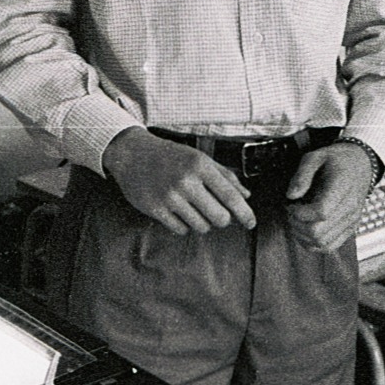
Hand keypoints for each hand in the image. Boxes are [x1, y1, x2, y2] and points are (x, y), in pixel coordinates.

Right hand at [102, 128, 255, 234]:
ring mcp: (170, 196)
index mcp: (200, 166)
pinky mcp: (155, 209)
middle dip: (221, 219)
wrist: (133, 154)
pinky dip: (183, 225)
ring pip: (201, 226)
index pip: (231, 196)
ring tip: (191, 207)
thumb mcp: (199, 158)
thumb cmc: (170, 156)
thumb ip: (225, 176)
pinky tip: (176, 211)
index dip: (245, 213)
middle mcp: (186, 181)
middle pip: (220, 218)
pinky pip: (181, 230)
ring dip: (201, 222)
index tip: (252, 224)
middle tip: (214, 212)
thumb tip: (246, 196)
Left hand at [286, 141, 377, 251]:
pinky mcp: (350, 227)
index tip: (292, 205)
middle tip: (292, 213)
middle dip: (298, 225)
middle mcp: (349, 207)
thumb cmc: (337, 160)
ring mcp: (351, 220)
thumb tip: (291, 195)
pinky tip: (306, 231)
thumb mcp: (316, 156)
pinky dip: (314, 244)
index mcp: (341, 187)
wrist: (361, 164)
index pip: (321, 212)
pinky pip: (331, 246)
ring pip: (323, 243)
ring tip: (298, 221)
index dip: (300, 213)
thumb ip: (302, 175)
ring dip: (303, 236)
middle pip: (319, 232)